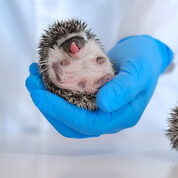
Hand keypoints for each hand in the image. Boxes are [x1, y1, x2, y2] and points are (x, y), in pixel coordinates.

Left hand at [25, 35, 172, 137]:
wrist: (145, 53)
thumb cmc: (145, 61)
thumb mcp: (139, 70)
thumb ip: (124, 88)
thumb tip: (103, 104)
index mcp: (122, 117)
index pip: (87, 124)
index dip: (61, 112)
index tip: (40, 94)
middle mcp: (108, 119)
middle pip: (71, 124)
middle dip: (47, 106)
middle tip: (32, 82)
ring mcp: (98, 111)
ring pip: (67, 116)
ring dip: (47, 100)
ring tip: (34, 77)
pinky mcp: (90, 101)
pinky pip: (68, 103)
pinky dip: (54, 92)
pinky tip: (44, 75)